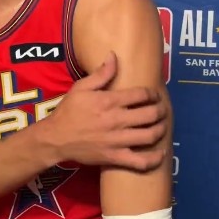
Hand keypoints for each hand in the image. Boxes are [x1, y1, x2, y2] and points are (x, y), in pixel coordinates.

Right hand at [39, 52, 167, 170]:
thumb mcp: (80, 87)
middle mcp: (116, 120)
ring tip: (162, 126)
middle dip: (161, 110)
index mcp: (109, 101)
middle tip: (162, 109)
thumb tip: (114, 56)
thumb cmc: (68, 111)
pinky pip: (140, 162)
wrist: (56, 138)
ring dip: (161, 130)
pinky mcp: (115, 157)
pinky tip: (160, 154)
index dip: (152, 94)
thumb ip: (100, 73)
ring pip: (150, 136)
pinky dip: (154, 159)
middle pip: (150, 115)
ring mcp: (117, 140)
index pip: (141, 95)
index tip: (154, 95)